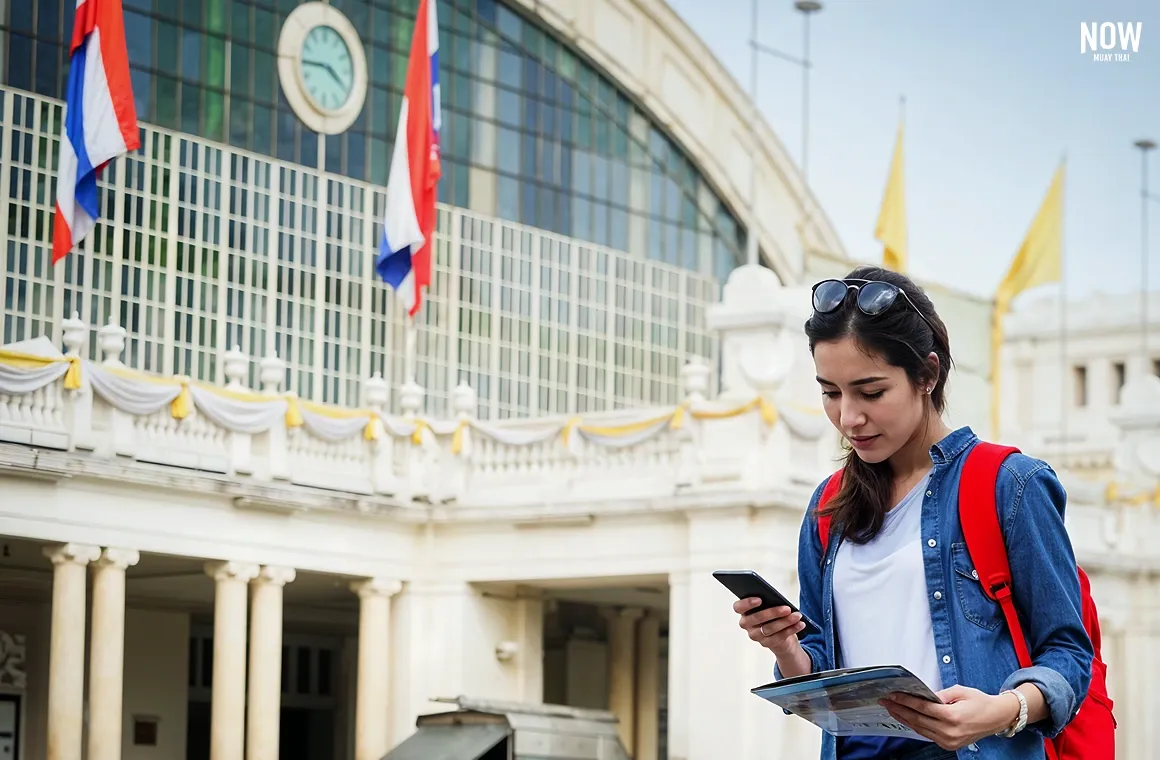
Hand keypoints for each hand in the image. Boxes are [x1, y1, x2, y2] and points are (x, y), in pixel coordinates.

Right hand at [734, 597, 805, 655]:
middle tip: (787, 608)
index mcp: (744, 611)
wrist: (779, 634)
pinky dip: (791, 629)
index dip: (747, 603)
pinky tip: (800, 624)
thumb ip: (768, 602)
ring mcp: (756, 635)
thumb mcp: (769, 606)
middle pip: (757, 618)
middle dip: (773, 612)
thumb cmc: (772, 614)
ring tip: (797, 616)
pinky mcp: (766, 643)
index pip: (738, 607)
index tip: (760, 599)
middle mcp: (746, 624)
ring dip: (786, 621)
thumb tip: (777, 599)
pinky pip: (779, 637)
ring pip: (769, 628)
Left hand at [881, 685, 1021, 750]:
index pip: (922, 708)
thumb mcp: (960, 691)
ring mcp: (949, 741)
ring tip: (891, 708)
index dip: (905, 701)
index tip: (892, 695)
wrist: (997, 718)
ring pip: (919, 729)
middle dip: (899, 709)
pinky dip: (915, 726)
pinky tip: (906, 718)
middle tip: (885, 700)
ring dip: (903, 718)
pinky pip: (927, 734)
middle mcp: (949, 731)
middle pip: (917, 720)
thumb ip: (939, 694)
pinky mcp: (949, 744)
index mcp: (953, 717)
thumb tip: (922, 695)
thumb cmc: (981, 702)